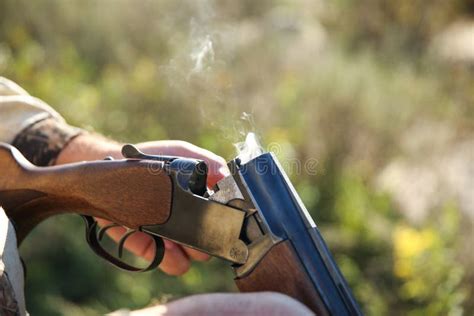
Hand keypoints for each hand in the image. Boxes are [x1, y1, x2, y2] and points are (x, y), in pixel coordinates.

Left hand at [57, 136, 228, 274]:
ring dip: (188, 251)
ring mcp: (168, 237)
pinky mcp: (147, 245)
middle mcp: (186, 222)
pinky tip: (166, 247)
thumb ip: (206, 161)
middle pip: (208, 244)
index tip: (223, 217)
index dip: (224, 221)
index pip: (219, 220)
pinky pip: (164, 261)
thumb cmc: (149, 158)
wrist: (111, 166)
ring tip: (181, 240)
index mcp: (197, 202)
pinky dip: (169, 258)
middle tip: (199, 229)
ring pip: (190, 258)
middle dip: (206, 239)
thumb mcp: (180, 152)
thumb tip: (227, 176)